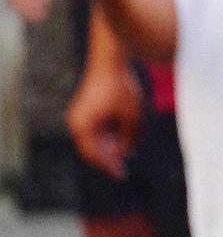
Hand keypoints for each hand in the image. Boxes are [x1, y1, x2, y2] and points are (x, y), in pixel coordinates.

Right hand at [66, 59, 142, 179]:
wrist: (110, 61)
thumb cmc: (121, 87)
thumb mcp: (132, 115)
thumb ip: (131, 136)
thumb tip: (128, 152)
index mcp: (83, 127)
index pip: (95, 155)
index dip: (109, 166)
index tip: (122, 175)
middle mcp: (77, 123)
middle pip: (92, 150)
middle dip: (109, 158)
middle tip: (124, 165)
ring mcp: (79, 115)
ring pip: (94, 140)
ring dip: (109, 146)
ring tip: (126, 149)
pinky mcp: (85, 109)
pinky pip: (95, 129)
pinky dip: (107, 135)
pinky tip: (121, 137)